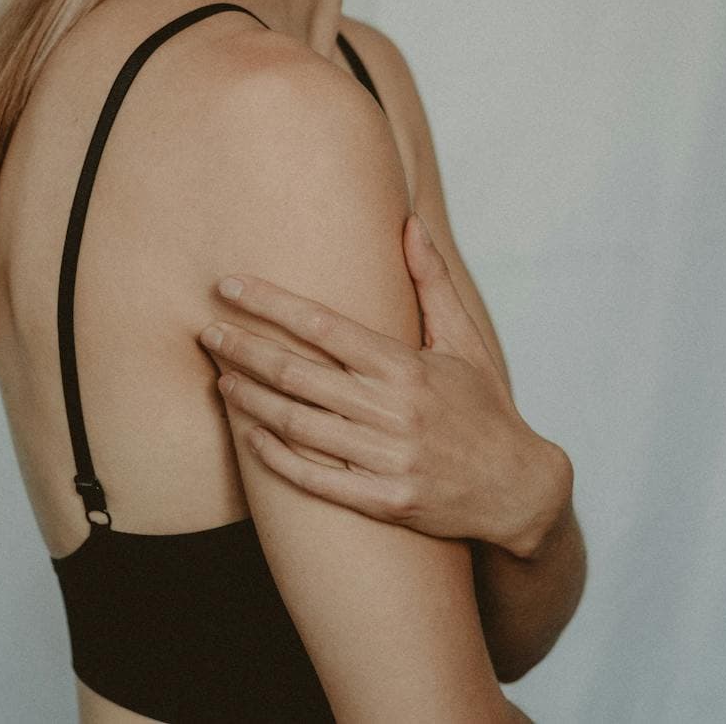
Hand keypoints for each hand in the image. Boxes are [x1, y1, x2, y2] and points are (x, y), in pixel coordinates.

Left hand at [199, 213, 570, 556]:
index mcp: (407, 366)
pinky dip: (278, 458)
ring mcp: (388, 460)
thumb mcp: (465, 341)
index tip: (229, 286)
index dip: (270, 303)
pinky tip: (250, 436)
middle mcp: (394, 410)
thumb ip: (432, 282)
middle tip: (206, 331)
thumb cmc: (485, 407)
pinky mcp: (385, 502)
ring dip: (250, 400)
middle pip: (298, 374)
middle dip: (245, 350)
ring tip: (219, 379)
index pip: (323, 325)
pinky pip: (316, 481)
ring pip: (298, 425)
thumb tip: (409, 222)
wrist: (519, 489)